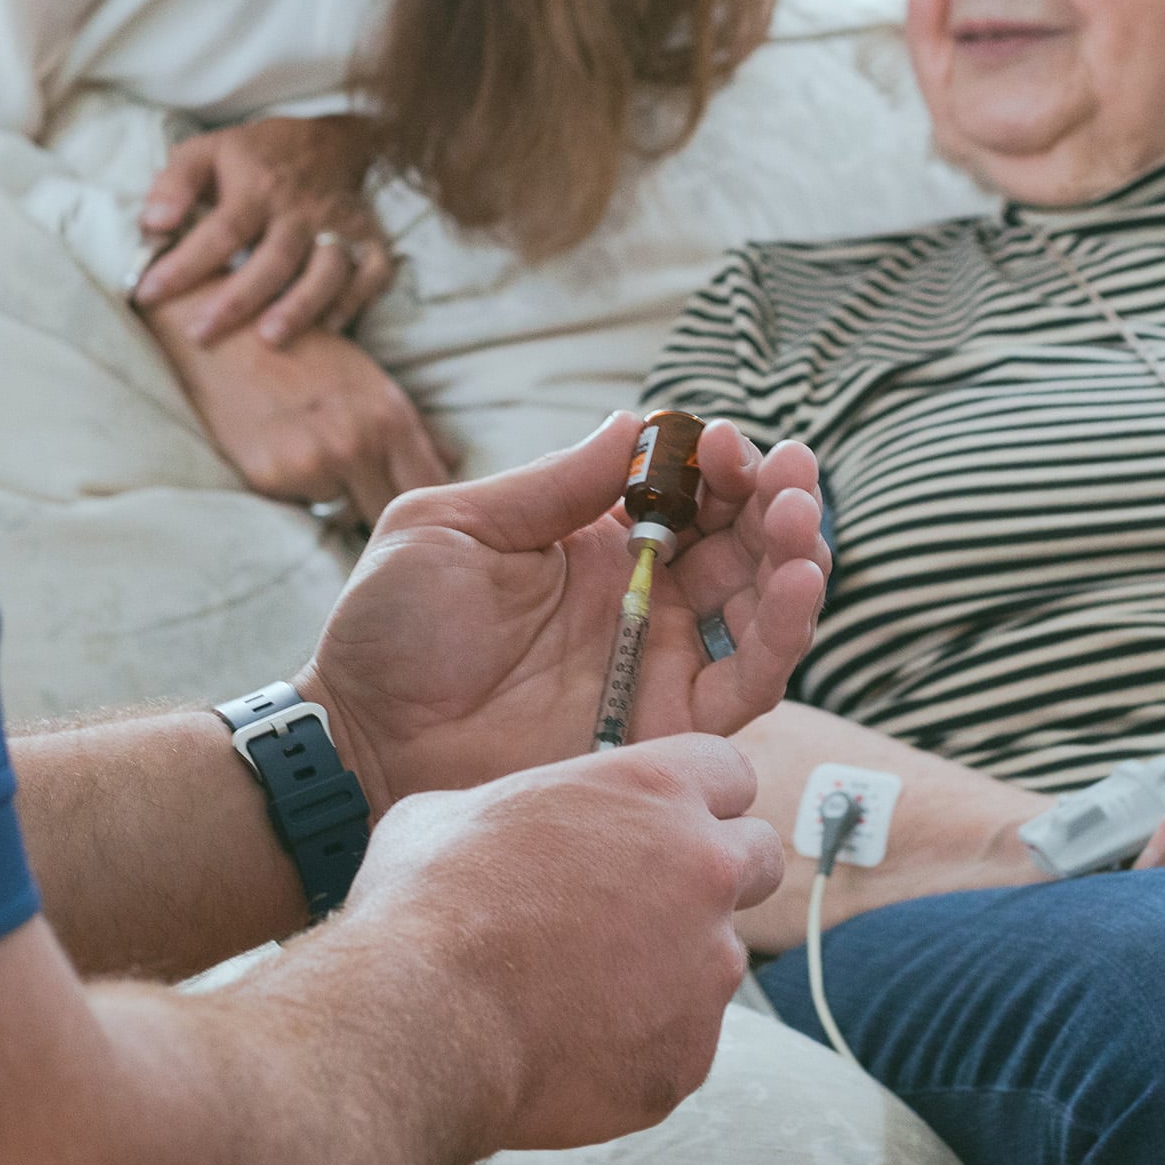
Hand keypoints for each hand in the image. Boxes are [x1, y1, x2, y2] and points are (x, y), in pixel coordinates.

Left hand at [134, 116, 390, 344]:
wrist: (333, 138)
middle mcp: (301, 209)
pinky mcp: (369, 237)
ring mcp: (340, 224)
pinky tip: (330, 327)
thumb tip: (153, 223)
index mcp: (258, 186)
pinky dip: (355, 300)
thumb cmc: (257, 155)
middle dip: (237, 300)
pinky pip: (371, 272)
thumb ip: (176, 183)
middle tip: (200, 334)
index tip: (147, 293)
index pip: (220, 230)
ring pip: (327, 270)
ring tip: (269, 338)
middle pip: (274, 259)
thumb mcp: (208, 150)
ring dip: (301, 305)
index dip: (184, 264)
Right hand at [143, 300, 451, 522]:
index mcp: (389, 417)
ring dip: (338, 496)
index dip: (429, 501)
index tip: (423, 508)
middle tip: (372, 497)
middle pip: (389, 510)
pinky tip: (286, 454)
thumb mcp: (368, 379)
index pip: (429, 486)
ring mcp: (312, 465)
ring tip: (316, 455)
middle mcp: (356, 444)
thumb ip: (412, 428)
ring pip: (343, 509)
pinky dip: (299, 490)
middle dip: (383, 507)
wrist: (229, 332)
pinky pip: (301, 505)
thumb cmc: (306, 351)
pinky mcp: (271, 479)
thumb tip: (453, 460)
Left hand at [297, 411, 828, 813]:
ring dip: (795, 557)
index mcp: (594, 543)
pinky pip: (745, 682)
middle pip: (738, 542)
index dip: (716, 463)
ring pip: (758, 605)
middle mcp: (642, 598)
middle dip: (775, 500)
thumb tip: (631, 424)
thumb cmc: (391, 630)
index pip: (684, 492)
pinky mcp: (665, 727)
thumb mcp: (453, 528)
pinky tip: (797, 584)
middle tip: (791, 472)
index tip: (720, 438)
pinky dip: (782, 632)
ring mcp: (657, 662)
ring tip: (802, 519)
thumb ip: (548, 486)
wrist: (362, 739)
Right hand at [339, 736, 783, 1151]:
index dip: (695, 798)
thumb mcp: (458, 807)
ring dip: (670, 968)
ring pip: (717, 960)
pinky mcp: (691, 1057)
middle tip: (644, 904)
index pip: (731, 773)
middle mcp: (704, 870)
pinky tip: (569, 1042)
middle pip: (758, 859)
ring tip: (580, 987)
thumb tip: (504, 831)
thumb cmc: (427, 898)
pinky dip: (641, 1043)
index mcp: (656, 789)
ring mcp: (708, 970)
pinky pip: (683, 1042)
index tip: (659, 824)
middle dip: (714, 878)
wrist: (422, 1018)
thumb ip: (520, 808)